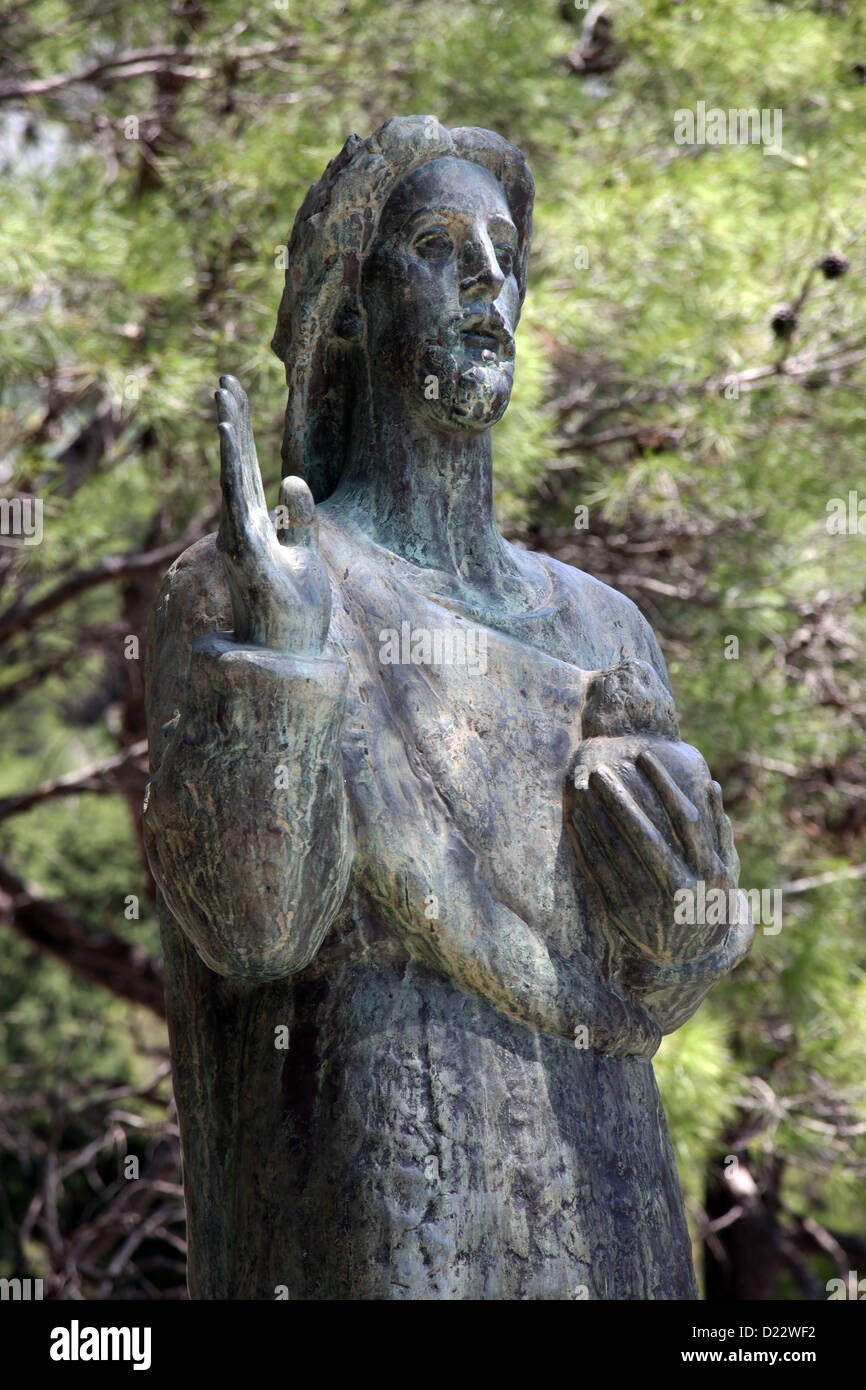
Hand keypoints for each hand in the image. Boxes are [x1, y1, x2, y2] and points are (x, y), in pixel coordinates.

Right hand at [215, 375, 330, 653]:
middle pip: (237, 464)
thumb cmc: (295, 613)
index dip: (242, 430)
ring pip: (233, 475)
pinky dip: (232, 466)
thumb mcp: (308, 555)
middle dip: (232, 419)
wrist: (290, 656)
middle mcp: (241, 527)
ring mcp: (241, 538)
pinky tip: (229, 435)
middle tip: (224, 377)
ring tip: (225, 395)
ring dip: (230, 435)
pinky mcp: (247, 549)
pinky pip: (237, 500)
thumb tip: (293, 478)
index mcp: (256, 525)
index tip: (235, 390)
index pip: (248, 468)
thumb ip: (301, 518)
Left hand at [569, 736, 751, 967]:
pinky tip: (576, 821)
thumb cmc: (706, 900)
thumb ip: (718, 830)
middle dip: (622, 798)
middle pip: (647, 834)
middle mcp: (682, 887)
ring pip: (620, 853)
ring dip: (598, 818)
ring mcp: (653, 903)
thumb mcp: (723, 871)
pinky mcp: (626, 915)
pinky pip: (602, 875)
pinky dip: (588, 845)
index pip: (685, 818)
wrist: (689, 958)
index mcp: (709, 871)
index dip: (664, 785)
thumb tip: (711, 787)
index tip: (644, 756)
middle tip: (600, 769)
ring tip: (582, 789)